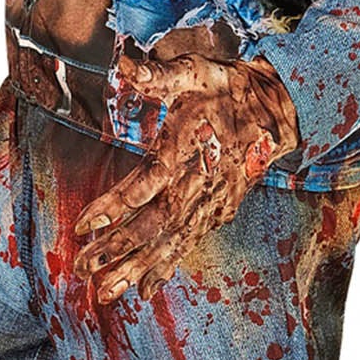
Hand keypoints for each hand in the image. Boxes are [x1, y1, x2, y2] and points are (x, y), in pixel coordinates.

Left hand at [72, 53, 299, 305]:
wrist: (277, 110)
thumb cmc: (228, 89)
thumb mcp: (193, 72)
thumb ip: (157, 75)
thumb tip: (124, 65)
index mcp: (185, 151)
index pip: (144, 185)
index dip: (113, 206)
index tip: (83, 225)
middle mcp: (197, 185)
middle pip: (154, 225)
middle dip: (117, 250)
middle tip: (83, 270)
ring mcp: (210, 203)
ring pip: (170, 243)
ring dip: (137, 270)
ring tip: (106, 294)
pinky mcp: (218, 213)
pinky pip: (188, 246)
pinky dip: (166, 268)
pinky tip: (145, 292)